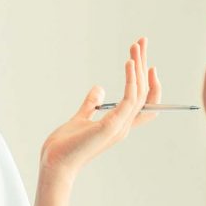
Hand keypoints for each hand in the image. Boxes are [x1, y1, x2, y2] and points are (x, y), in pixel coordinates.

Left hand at [39, 37, 161, 180]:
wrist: (55, 163)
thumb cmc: (65, 146)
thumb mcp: (80, 118)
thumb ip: (90, 104)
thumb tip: (99, 88)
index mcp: (119, 124)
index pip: (145, 103)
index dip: (150, 83)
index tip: (144, 62)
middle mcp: (124, 125)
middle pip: (145, 92)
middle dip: (144, 64)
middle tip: (142, 41)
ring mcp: (120, 126)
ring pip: (140, 92)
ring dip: (139, 67)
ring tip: (135, 47)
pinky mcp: (112, 125)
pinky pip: (129, 99)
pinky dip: (131, 80)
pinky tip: (129, 63)